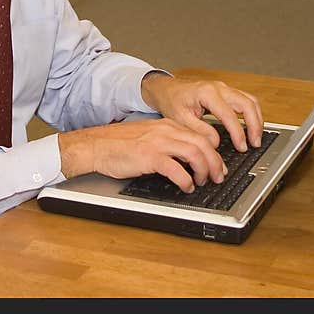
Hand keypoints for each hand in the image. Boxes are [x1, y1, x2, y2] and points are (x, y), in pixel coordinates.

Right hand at [58, 118, 226, 192]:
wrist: (96, 145)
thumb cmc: (118, 145)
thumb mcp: (147, 137)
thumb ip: (166, 143)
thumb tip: (185, 159)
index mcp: (166, 126)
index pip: (199, 136)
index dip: (213, 153)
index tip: (216, 165)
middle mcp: (165, 131)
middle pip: (202, 144)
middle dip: (215, 162)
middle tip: (218, 176)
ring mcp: (157, 143)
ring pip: (194, 153)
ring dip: (204, 170)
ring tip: (204, 182)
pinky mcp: (149, 156)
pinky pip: (176, 169)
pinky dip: (186, 180)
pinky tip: (186, 187)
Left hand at [139, 73, 263, 151]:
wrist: (167, 89)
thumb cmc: (172, 101)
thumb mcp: (180, 119)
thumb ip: (199, 130)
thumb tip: (216, 142)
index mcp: (207, 93)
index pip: (230, 114)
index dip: (238, 133)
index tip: (241, 147)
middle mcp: (219, 87)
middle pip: (247, 103)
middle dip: (255, 125)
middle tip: (255, 143)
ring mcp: (224, 88)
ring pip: (250, 100)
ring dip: (257, 119)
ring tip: (256, 137)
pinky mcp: (226, 91)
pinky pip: (246, 100)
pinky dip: (252, 113)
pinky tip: (251, 127)